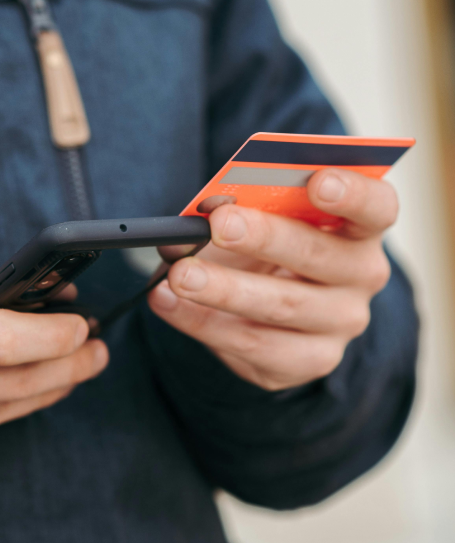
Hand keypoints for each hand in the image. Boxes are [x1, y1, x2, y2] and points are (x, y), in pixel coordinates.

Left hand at [148, 169, 395, 390]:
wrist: (266, 304)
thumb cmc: (264, 247)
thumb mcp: (254, 220)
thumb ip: (234, 210)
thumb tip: (192, 220)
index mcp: (359, 228)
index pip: (376, 208)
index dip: (352, 193)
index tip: (317, 181)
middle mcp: (362, 277)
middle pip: (318, 255)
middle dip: (264, 237)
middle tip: (219, 224)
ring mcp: (340, 324)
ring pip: (281, 307)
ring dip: (224, 289)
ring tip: (179, 274)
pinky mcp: (308, 361)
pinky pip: (254, 347)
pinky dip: (202, 323)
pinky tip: (167, 303)